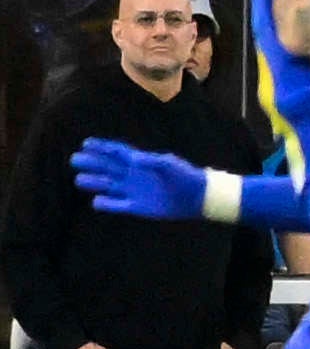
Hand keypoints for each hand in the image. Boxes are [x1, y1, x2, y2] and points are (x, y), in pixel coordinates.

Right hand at [72, 136, 216, 220]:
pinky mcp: (136, 206)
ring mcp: (133, 190)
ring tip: (79, 179)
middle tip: (75, 159)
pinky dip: (106, 203)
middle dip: (92, 163)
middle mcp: (134, 175)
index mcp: (141, 161)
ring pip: (108, 185)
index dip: (102, 147)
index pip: (117, 152)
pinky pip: (117, 204)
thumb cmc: (185, 176)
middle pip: (108, 167)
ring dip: (95, 182)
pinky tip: (96, 201)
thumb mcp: (169, 165)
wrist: (196, 197)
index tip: (86, 143)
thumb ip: (152, 161)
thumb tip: (133, 158)